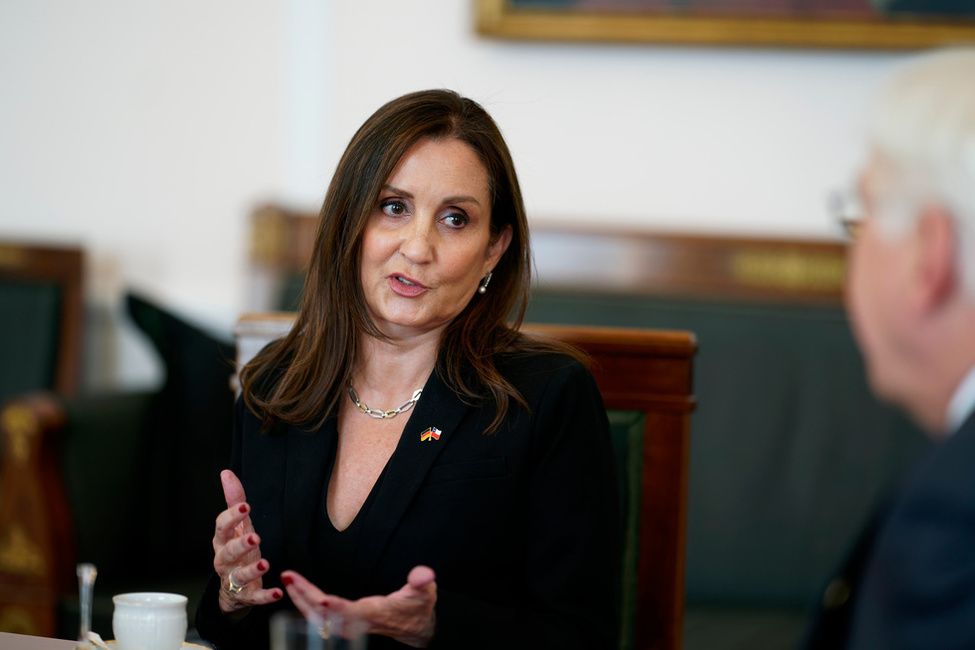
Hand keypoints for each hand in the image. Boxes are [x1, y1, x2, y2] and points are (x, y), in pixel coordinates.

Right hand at [213, 469, 282, 613]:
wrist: (233, 588)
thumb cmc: (236, 550)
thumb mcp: (238, 525)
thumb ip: (235, 500)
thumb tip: (227, 473)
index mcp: (223, 541)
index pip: (222, 527)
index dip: (232, 517)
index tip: (245, 506)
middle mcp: (225, 561)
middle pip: (228, 552)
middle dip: (241, 545)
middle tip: (255, 537)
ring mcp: (235, 580)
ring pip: (239, 576)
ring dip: (251, 571)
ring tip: (264, 564)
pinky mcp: (247, 596)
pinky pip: (255, 598)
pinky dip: (266, 596)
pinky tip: (278, 592)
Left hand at [281, 566, 436, 647]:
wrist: (415, 629)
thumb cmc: (418, 608)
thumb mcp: (425, 593)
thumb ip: (422, 582)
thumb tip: (423, 573)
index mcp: (377, 613)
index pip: (354, 612)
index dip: (338, 608)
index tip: (323, 599)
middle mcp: (359, 621)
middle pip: (328, 615)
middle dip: (307, 597)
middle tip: (290, 578)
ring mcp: (350, 624)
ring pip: (319, 617)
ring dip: (301, 599)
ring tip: (288, 580)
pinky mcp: (345, 622)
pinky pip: (320, 617)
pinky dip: (305, 604)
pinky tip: (296, 592)